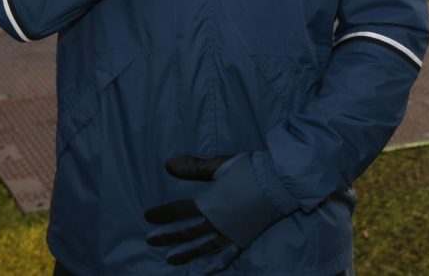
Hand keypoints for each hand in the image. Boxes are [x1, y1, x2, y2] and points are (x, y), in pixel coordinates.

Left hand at [145, 153, 281, 267]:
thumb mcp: (221, 164)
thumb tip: (168, 164)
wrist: (280, 182)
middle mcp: (215, 223)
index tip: (148, 217)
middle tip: (152, 240)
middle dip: (167, 236)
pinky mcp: (243, 239)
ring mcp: (229, 234)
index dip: (162, 214)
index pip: (178, 211)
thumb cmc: (250, 170)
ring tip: (171, 260)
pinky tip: (207, 271)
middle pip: (186, 232)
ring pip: (203, 247)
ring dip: (186, 254)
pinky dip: (216, 264)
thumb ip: (194, 167)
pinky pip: (227, 255)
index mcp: (208, 204)